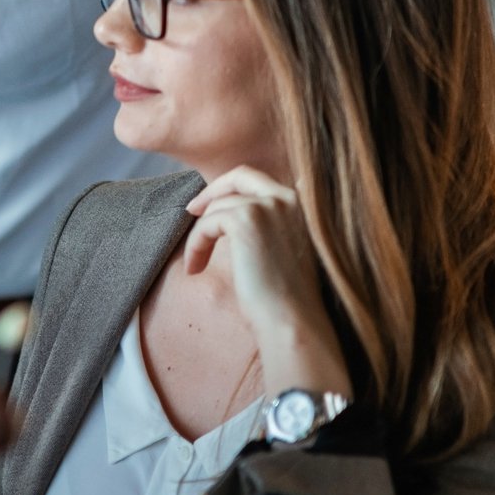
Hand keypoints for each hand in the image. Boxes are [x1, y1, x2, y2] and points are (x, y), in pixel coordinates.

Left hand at [184, 166, 352, 395]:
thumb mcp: (281, 248)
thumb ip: (268, 224)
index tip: (209, 206)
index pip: (259, 179)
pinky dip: (196, 244)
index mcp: (303, 203)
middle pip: (240, 175)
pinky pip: (206, 224)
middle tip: (191, 211)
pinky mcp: (246, 220)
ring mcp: (269, 205)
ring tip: (196, 264)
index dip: (230, 187)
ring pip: (218, 206)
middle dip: (212, 191)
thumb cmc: (285, 295)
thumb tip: (231, 210)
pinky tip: (195, 269)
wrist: (291, 319)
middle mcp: (289, 197)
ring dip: (200, 235)